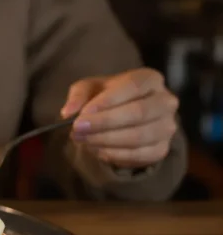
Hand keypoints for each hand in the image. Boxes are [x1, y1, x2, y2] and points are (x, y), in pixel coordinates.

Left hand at [60, 68, 178, 168]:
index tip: (82, 115)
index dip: (107, 101)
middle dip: (104, 123)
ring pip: (139, 136)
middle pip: (139, 112)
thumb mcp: (89, 89)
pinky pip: (139, 155)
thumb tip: (68, 113)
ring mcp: (167, 126)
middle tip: (77, 130)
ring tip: (82, 140)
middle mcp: (165, 101)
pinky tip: (96, 150)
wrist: (122, 116)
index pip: (132, 87)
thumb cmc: (105, 97)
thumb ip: (78, 96)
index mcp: (149, 79)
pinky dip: (114, 155)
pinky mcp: (161, 149)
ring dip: (106, 141)